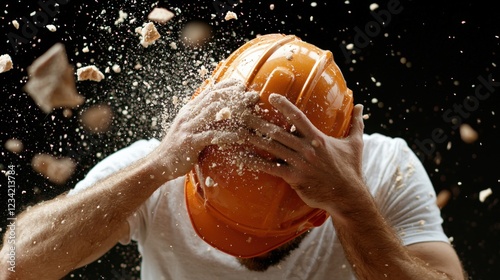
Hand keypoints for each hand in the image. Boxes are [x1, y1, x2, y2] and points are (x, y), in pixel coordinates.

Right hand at [151, 78, 259, 179]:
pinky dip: (228, 135)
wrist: (159, 163)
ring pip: (214, 113)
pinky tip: (241, 136)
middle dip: (235, 95)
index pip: (210, 91)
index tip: (242, 84)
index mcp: (190, 109)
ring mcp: (188, 127)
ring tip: (251, 111)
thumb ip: (202, 118)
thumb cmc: (178, 147)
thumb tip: (220, 113)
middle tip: (253, 96)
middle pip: (214, 98)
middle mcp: (189, 114)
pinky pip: (212, 135)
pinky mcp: (190, 142)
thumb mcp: (189, 128)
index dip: (227, 86)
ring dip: (235, 111)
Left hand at [243, 93, 365, 212]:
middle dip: (258, 121)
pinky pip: (270, 168)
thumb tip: (362, 106)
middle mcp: (306, 148)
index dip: (284, 106)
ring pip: (271, 148)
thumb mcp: (355, 143)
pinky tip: (240, 158)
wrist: (348, 196)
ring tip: (236, 131)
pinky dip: (254, 162)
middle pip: (278, 132)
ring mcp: (299, 163)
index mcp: (317, 138)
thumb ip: (356, 123)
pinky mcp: (294, 178)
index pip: (298, 117)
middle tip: (242, 112)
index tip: (269, 97)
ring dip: (252, 138)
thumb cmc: (351, 169)